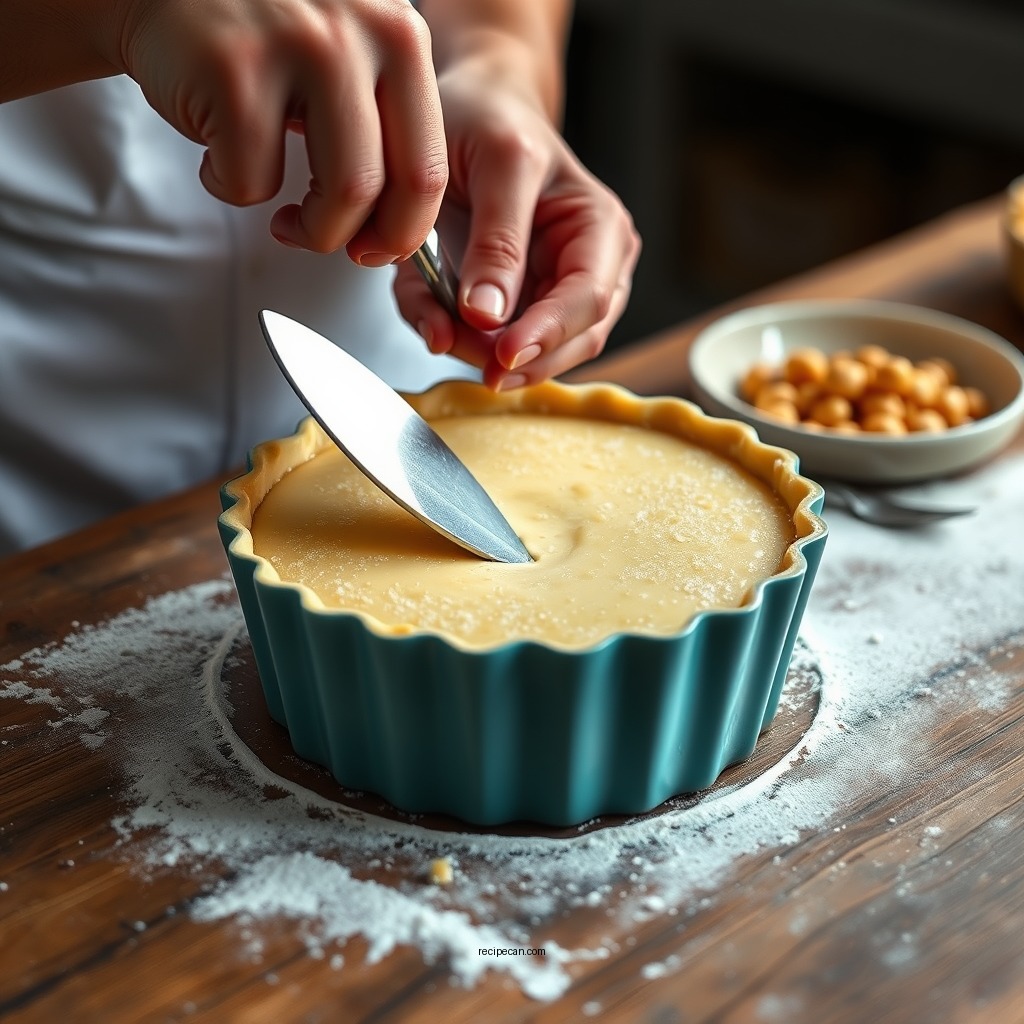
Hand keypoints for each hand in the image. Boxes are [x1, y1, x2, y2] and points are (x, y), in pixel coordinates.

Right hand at [117, 0, 447, 258]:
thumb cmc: (257, 38)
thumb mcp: (346, 54)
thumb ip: (383, 121)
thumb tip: (401, 231)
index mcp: (400, 37)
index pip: (430, 166)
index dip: (406, 229)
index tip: (378, 246)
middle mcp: (360, 33)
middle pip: (395, 188)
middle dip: (364, 240)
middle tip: (331, 242)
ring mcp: (298, 47)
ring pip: (341, 195)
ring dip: (310, 230)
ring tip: (284, 218)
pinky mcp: (232, 69)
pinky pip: (253, 182)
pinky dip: (229, 187)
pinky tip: (216, 153)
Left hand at [392, 59, 639, 388]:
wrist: (470, 111)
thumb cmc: (494, 120)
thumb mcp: (500, 162)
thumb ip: (498, 241)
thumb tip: (488, 315)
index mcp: (600, 230)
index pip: (588, 300)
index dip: (548, 335)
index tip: (503, 353)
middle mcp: (588, 268)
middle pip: (568, 341)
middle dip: (515, 357)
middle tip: (467, 357)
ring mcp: (551, 293)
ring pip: (529, 354)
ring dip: (480, 353)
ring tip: (440, 331)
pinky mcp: (512, 307)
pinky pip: (486, 341)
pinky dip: (456, 337)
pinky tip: (434, 322)